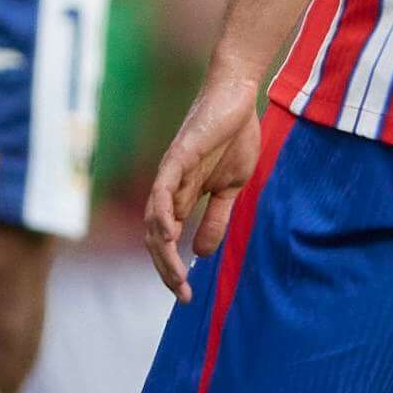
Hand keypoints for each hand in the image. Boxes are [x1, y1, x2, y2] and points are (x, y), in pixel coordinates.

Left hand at [142, 68, 266, 300]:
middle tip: (182, 294)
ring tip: (175, 275)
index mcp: (182, 197)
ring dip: (162, 251)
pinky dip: (161, 214)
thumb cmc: (234, 137)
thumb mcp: (230, 189)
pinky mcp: (177, 156)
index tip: (187, 295)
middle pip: (154, 237)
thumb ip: (215, 218)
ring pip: (154, 219)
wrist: (238, 97)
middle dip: (165, 269)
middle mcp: (169, 188)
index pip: (166, 241)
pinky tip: (169, 235)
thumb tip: (202, 253)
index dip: (172, 269)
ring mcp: (170, 173)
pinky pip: (162, 189)